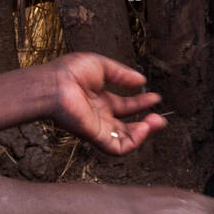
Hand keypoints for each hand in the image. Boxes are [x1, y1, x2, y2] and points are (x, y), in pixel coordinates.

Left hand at [47, 53, 166, 153]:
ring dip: (143, 133)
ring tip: (156, 122)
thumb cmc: (69, 72)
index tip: (155, 97)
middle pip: (127, 126)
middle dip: (146, 123)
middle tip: (159, 118)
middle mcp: (100, 116)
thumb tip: (141, 81)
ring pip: (125, 139)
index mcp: (100, 100)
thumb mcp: (101, 66)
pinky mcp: (95, 136)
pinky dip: (134, 141)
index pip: (125, 107)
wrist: (54, 84)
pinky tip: (143, 128)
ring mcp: (97, 128)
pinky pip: (117, 147)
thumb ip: (122, 75)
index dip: (141, 103)